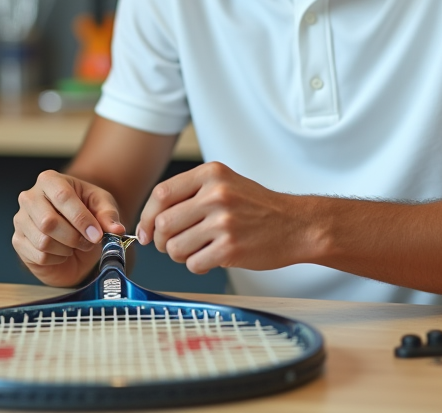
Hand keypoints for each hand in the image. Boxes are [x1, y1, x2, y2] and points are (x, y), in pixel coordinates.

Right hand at [13, 170, 126, 286]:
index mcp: (50, 180)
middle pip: (49, 222)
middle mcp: (30, 197)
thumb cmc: (85, 212)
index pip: (63, 197)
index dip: (81, 219)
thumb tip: (116, 229)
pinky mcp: (18, 241)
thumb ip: (109, 215)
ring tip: (75, 245)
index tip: (97, 234)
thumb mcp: (102, 206)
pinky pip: (39, 256)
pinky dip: (57, 258)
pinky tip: (62, 251)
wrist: (72, 231)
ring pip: (43, 241)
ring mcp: (20, 220)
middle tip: (89, 242)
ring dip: (67, 248)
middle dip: (74, 237)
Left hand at [136, 162, 305, 273]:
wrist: (297, 225)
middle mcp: (216, 194)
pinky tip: (213, 258)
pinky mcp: (231, 247)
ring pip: (175, 247)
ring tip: (199, 250)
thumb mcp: (225, 184)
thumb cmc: (258, 207)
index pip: (161, 195)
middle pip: (163, 224)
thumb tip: (149, 223)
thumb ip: (189, 195)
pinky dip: (198, 266)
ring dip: (181, 255)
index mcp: (211, 174)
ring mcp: (224, 221)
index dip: (146, 217)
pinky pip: (194, 264)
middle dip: (162, 241)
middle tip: (174, 245)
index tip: (145, 232)